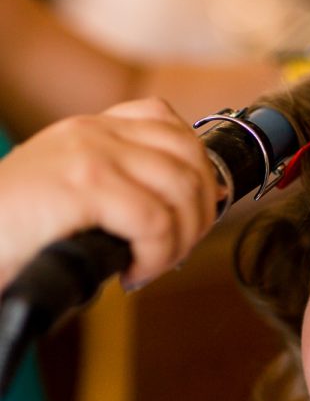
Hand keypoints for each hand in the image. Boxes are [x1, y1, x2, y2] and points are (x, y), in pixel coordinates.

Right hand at [0, 98, 217, 290]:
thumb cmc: (8, 235)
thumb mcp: (65, 194)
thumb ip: (114, 189)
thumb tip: (180, 215)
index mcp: (90, 129)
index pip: (171, 126)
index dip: (197, 173)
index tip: (189, 218)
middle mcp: (93, 131)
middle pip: (188, 156)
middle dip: (199, 210)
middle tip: (176, 250)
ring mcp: (88, 154)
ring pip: (180, 189)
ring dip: (180, 238)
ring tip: (152, 266)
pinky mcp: (82, 186)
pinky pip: (155, 220)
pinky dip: (157, 254)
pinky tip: (133, 274)